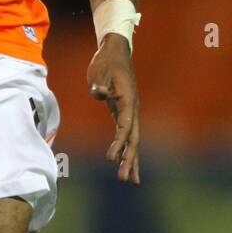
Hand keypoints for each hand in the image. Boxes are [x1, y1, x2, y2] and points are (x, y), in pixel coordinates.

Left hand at [87, 34, 140, 183]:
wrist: (115, 52)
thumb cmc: (105, 62)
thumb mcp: (99, 71)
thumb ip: (99, 84)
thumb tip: (98, 93)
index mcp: (127, 100)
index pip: (124, 126)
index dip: (118, 143)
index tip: (110, 158)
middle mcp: (132, 109)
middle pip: (133, 139)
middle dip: (129, 159)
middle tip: (124, 179)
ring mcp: (130, 112)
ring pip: (133, 140)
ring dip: (130, 159)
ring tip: (130, 180)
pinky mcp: (124, 113)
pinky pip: (127, 135)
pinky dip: (126, 149)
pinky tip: (124, 163)